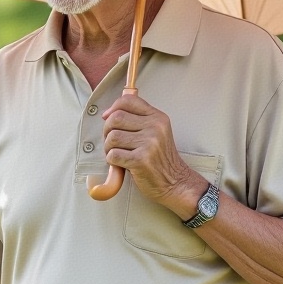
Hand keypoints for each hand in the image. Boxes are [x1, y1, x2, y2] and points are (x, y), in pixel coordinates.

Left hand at [100, 94, 201, 209]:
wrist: (175, 182)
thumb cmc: (160, 159)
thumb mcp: (157, 133)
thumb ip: (138, 120)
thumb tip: (108, 114)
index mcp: (158, 118)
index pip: (129, 101)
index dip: (113, 108)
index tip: (107, 118)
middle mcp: (155, 127)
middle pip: (116, 118)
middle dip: (107, 131)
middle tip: (113, 142)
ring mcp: (149, 143)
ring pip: (113, 137)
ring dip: (109, 148)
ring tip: (117, 154)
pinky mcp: (141, 160)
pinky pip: (113, 155)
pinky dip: (111, 161)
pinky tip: (120, 164)